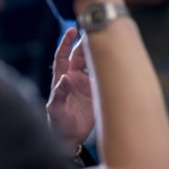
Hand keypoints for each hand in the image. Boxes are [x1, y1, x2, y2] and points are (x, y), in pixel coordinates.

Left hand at [47, 28, 94, 153]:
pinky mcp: (95, 92)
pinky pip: (101, 76)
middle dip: (86, 44)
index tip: (72, 30)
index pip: (63, 56)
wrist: (70, 138)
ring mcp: (85, 84)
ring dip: (97, 54)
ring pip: (91, 63)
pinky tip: (113, 62)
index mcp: (61, 78)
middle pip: (79, 56)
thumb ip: (59, 94)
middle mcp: (73, 78)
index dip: (66, 43)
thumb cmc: (58, 124)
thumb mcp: (55, 110)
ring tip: (106, 43)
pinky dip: (106, 68)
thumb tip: (64, 79)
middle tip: (95, 33)